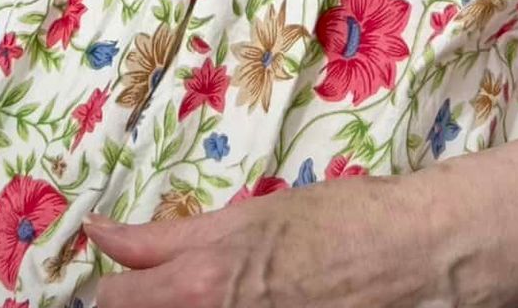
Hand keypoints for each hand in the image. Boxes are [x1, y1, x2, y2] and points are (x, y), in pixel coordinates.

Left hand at [89, 177, 438, 307]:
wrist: (417, 256)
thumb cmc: (335, 223)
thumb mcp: (249, 217)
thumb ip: (167, 237)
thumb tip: (100, 234)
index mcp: (202, 287)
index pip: (114, 306)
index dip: (112, 293)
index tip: (123, 286)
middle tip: (175, 290)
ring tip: (225, 297)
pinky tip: (259, 307)